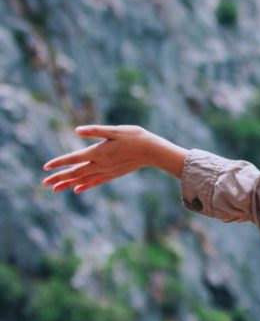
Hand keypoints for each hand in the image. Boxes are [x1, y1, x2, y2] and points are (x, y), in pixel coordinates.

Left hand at [40, 124, 163, 194]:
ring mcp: (107, 171)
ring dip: (68, 184)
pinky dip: (85, 186)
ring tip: (55, 189)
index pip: (74, 158)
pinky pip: (96, 182)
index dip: (59, 163)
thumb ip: (95, 131)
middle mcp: (101, 164)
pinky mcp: (113, 174)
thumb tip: (77, 130)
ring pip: (84, 179)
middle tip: (45, 184)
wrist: (153, 152)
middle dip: (59, 178)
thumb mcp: (115, 130)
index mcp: (98, 152)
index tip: (45, 167)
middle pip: (76, 173)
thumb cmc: (135, 137)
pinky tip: (77, 189)